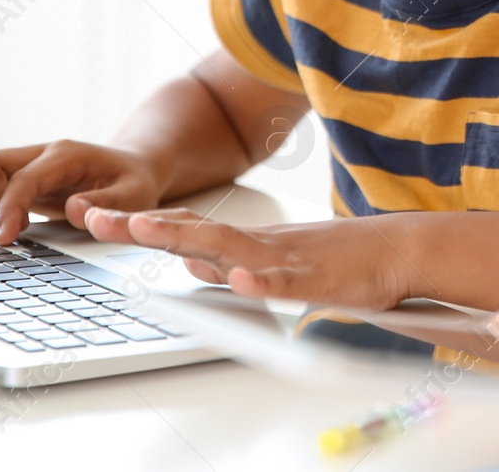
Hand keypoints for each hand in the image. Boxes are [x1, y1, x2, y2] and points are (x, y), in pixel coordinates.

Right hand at [0, 139, 162, 243]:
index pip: (21, 179)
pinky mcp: (18, 173)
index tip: (5, 239)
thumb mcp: (136, 196)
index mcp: (66, 156)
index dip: (7, 209)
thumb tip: (75, 210)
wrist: (133, 168)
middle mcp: (40, 153)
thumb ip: (109, 205)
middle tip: (8, 229)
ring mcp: (26, 161)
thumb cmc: (134, 183)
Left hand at [81, 207, 416, 309]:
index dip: (144, 223)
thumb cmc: (342, 259)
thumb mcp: (277, 261)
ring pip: (232, 247)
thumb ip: (236, 261)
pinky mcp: (319, 278)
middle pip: (195, 231)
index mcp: (249, 242)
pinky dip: (263, 281)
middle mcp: (260, 244)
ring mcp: (287, 258)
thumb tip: (193, 262)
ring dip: (188, 237)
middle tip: (98, 218)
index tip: (99, 217)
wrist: (400, 248)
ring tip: (150, 229)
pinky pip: (287, 281)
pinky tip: (241, 280)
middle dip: (145, 226)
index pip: (188, 228)